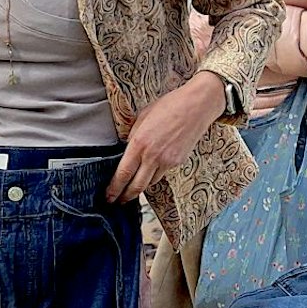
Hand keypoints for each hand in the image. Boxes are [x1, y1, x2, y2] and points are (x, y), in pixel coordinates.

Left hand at [108, 72, 224, 202]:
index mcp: (140, 143)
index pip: (123, 173)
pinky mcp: (178, 162)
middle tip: (117, 201)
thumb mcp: (142, 117)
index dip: (114, 188)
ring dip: (140, 186)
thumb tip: (127, 149)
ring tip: (132, 187)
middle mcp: (153, 156)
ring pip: (150, 182)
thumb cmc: (170, 105)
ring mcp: (167, 161)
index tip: (108, 196)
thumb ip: (133, 136)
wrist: (197, 106)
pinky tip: (150, 171)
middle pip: (136, 186)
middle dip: (125, 196)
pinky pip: (162, 174)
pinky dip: (154, 175)